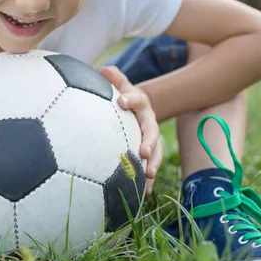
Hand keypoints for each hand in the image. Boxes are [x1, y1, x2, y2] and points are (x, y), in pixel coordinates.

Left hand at [99, 66, 162, 194]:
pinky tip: (143, 192)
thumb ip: (114, 78)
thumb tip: (104, 68)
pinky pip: (150, 165)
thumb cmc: (124, 97)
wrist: (139, 109)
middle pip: (151, 130)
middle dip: (148, 141)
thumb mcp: (121, 86)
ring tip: (147, 174)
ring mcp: (151, 138)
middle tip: (142, 150)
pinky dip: (147, 179)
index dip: (129, 99)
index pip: (135, 99)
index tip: (121, 101)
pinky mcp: (150, 152)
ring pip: (155, 151)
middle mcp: (149, 121)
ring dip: (152, 162)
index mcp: (140, 103)